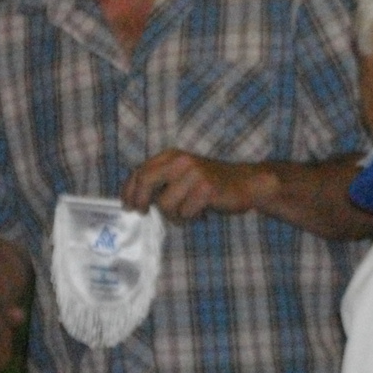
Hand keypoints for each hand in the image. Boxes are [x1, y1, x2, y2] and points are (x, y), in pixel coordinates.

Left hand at [121, 148, 274, 221]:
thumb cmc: (210, 184)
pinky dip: (190, 217)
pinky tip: (201, 212)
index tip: (127, 206)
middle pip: (146, 181)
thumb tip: (132, 198)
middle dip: (141, 200)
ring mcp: (194, 173)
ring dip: (173, 215)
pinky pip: (185, 212)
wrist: (246, 183)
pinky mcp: (206, 189)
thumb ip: (161, 180)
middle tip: (143, 213)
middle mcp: (181, 161)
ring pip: (166, 204)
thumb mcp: (182, 175)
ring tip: (186, 213)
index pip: (141, 171)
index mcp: (172, 155)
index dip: (129, 190)